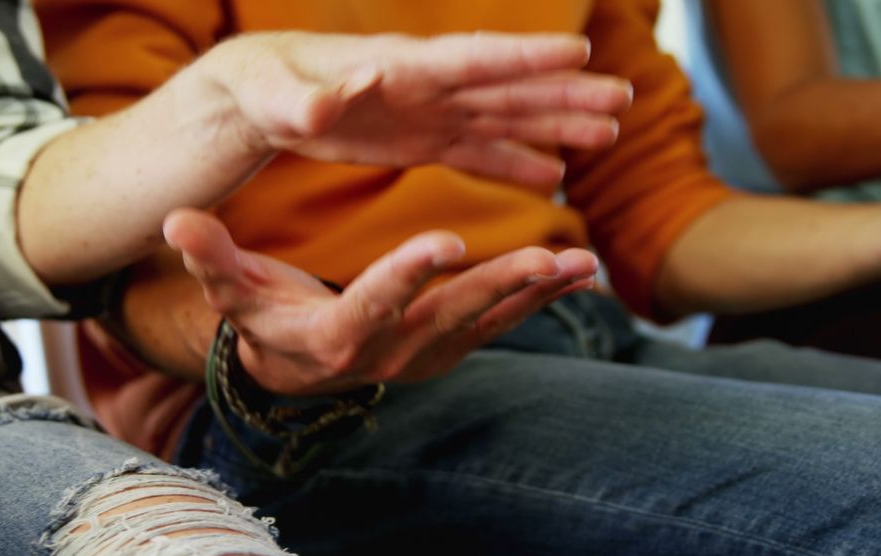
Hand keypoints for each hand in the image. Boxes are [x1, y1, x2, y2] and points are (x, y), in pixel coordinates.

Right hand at [163, 208, 597, 395]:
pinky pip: (498, 323)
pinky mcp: (448, 347)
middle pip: (448, 317)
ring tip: (580, 264)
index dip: (409, 274)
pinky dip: (536, 299)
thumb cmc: (263, 321)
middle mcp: (388, 352)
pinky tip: (578, 273)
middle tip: (547, 258)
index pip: (374, 303)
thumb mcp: (231, 292)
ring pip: (485, 322)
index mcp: (336, 336)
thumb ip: (210, 258)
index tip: (447, 239)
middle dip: (499, 287)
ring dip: (533, 294)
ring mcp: (424, 354)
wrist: (298, 371)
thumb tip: (175, 220)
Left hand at [198, 31, 632, 185]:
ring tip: (608, 134)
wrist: (257, 96)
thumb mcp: (273, 95)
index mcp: (399, 68)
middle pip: (506, 87)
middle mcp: (426, 86)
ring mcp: (428, 113)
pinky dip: (512, 163)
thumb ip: (305, 101)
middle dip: (563, 93)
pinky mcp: (420, 140)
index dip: (523, 58)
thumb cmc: (261, 86)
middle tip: (623, 99)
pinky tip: (551, 176)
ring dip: (554, 125)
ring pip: (503, 118)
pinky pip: (476, 153)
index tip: (578, 54)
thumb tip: (332, 100)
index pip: (471, 59)